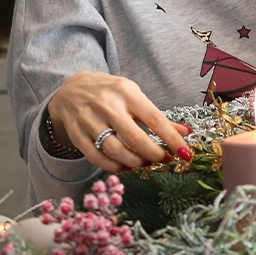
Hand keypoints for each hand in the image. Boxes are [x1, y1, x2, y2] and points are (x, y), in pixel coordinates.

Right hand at [47, 72, 191, 172]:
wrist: (70, 88)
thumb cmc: (109, 92)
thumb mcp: (134, 96)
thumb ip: (157, 116)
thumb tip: (185, 133)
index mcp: (126, 92)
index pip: (154, 119)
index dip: (172, 139)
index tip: (184, 153)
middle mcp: (107, 105)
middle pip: (135, 139)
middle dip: (154, 154)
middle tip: (163, 159)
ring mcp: (89, 120)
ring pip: (116, 151)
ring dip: (135, 162)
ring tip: (144, 162)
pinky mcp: (76, 134)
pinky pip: (97, 158)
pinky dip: (114, 166)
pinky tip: (125, 165)